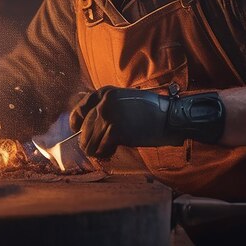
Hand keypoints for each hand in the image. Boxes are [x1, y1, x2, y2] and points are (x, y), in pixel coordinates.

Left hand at [69, 86, 225, 157]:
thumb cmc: (150, 112)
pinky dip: (106, 153)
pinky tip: (114, 150)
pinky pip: (100, 149)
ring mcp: (108, 117)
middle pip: (83, 130)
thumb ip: (107, 108)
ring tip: (110, 149)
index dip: (76, 123)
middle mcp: (103, 103)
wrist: (169, 118)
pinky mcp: (115, 131)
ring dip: (98, 149)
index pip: (79, 110)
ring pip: (89, 143)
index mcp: (105, 93)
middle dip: (90, 141)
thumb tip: (87, 127)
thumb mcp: (125, 101)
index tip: (77, 131)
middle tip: (103, 146)